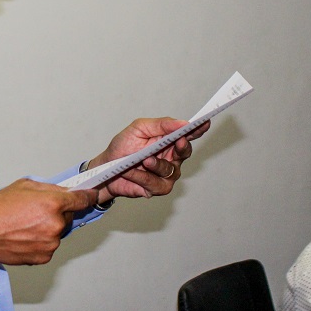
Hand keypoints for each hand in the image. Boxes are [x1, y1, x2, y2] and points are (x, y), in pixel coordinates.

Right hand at [0, 179, 96, 265]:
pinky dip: (42, 241)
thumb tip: (64, 191)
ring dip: (48, 228)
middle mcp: (55, 224)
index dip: (87, 197)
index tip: (91, 196)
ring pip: (58, 232)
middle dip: (57, 212)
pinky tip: (25, 236)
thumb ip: (49, 188)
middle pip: (68, 216)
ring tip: (26, 225)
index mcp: (53, 203)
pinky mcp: (44, 257)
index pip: (82, 200)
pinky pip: (49, 246)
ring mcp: (51, 243)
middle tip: (36, 211)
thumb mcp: (24, 186)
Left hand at [89, 117, 209, 203]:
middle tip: (178, 141)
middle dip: (182, 146)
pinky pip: (155, 183)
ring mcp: (166, 174)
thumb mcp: (139, 128)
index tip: (205, 122)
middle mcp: (172, 157)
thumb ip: (160, 125)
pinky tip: (130, 171)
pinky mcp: (157, 188)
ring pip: (169, 169)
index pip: (188, 134)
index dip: (198, 129)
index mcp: (169, 140)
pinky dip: (141, 176)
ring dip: (155, 164)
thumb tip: (182, 122)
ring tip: (143, 160)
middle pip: (185, 151)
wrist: (105, 167)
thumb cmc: (123, 147)